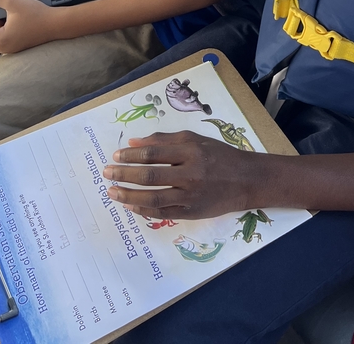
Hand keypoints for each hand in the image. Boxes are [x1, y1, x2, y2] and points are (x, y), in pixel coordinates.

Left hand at [0, 0, 62, 53]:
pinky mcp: (18, 47)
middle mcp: (4, 48)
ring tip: (4, 18)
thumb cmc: (37, 15)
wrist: (57, 24)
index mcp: (0, 40)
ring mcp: (11, 50)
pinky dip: (1, 34)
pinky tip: (12, 22)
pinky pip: (1, 43)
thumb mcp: (14, 2)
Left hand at [103, 131, 267, 219]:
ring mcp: (190, 196)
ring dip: (128, 195)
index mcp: (191, 151)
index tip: (116, 155)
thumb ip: (165, 140)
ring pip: (153, 197)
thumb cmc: (219, 156)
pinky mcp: (191, 213)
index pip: (153, 152)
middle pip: (150, 175)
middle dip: (124, 174)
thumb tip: (134, 142)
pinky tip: (130, 205)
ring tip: (112, 191)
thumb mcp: (195, 139)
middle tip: (107, 172)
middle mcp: (190, 174)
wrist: (246, 180)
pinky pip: (162, 213)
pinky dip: (144, 210)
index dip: (132, 154)